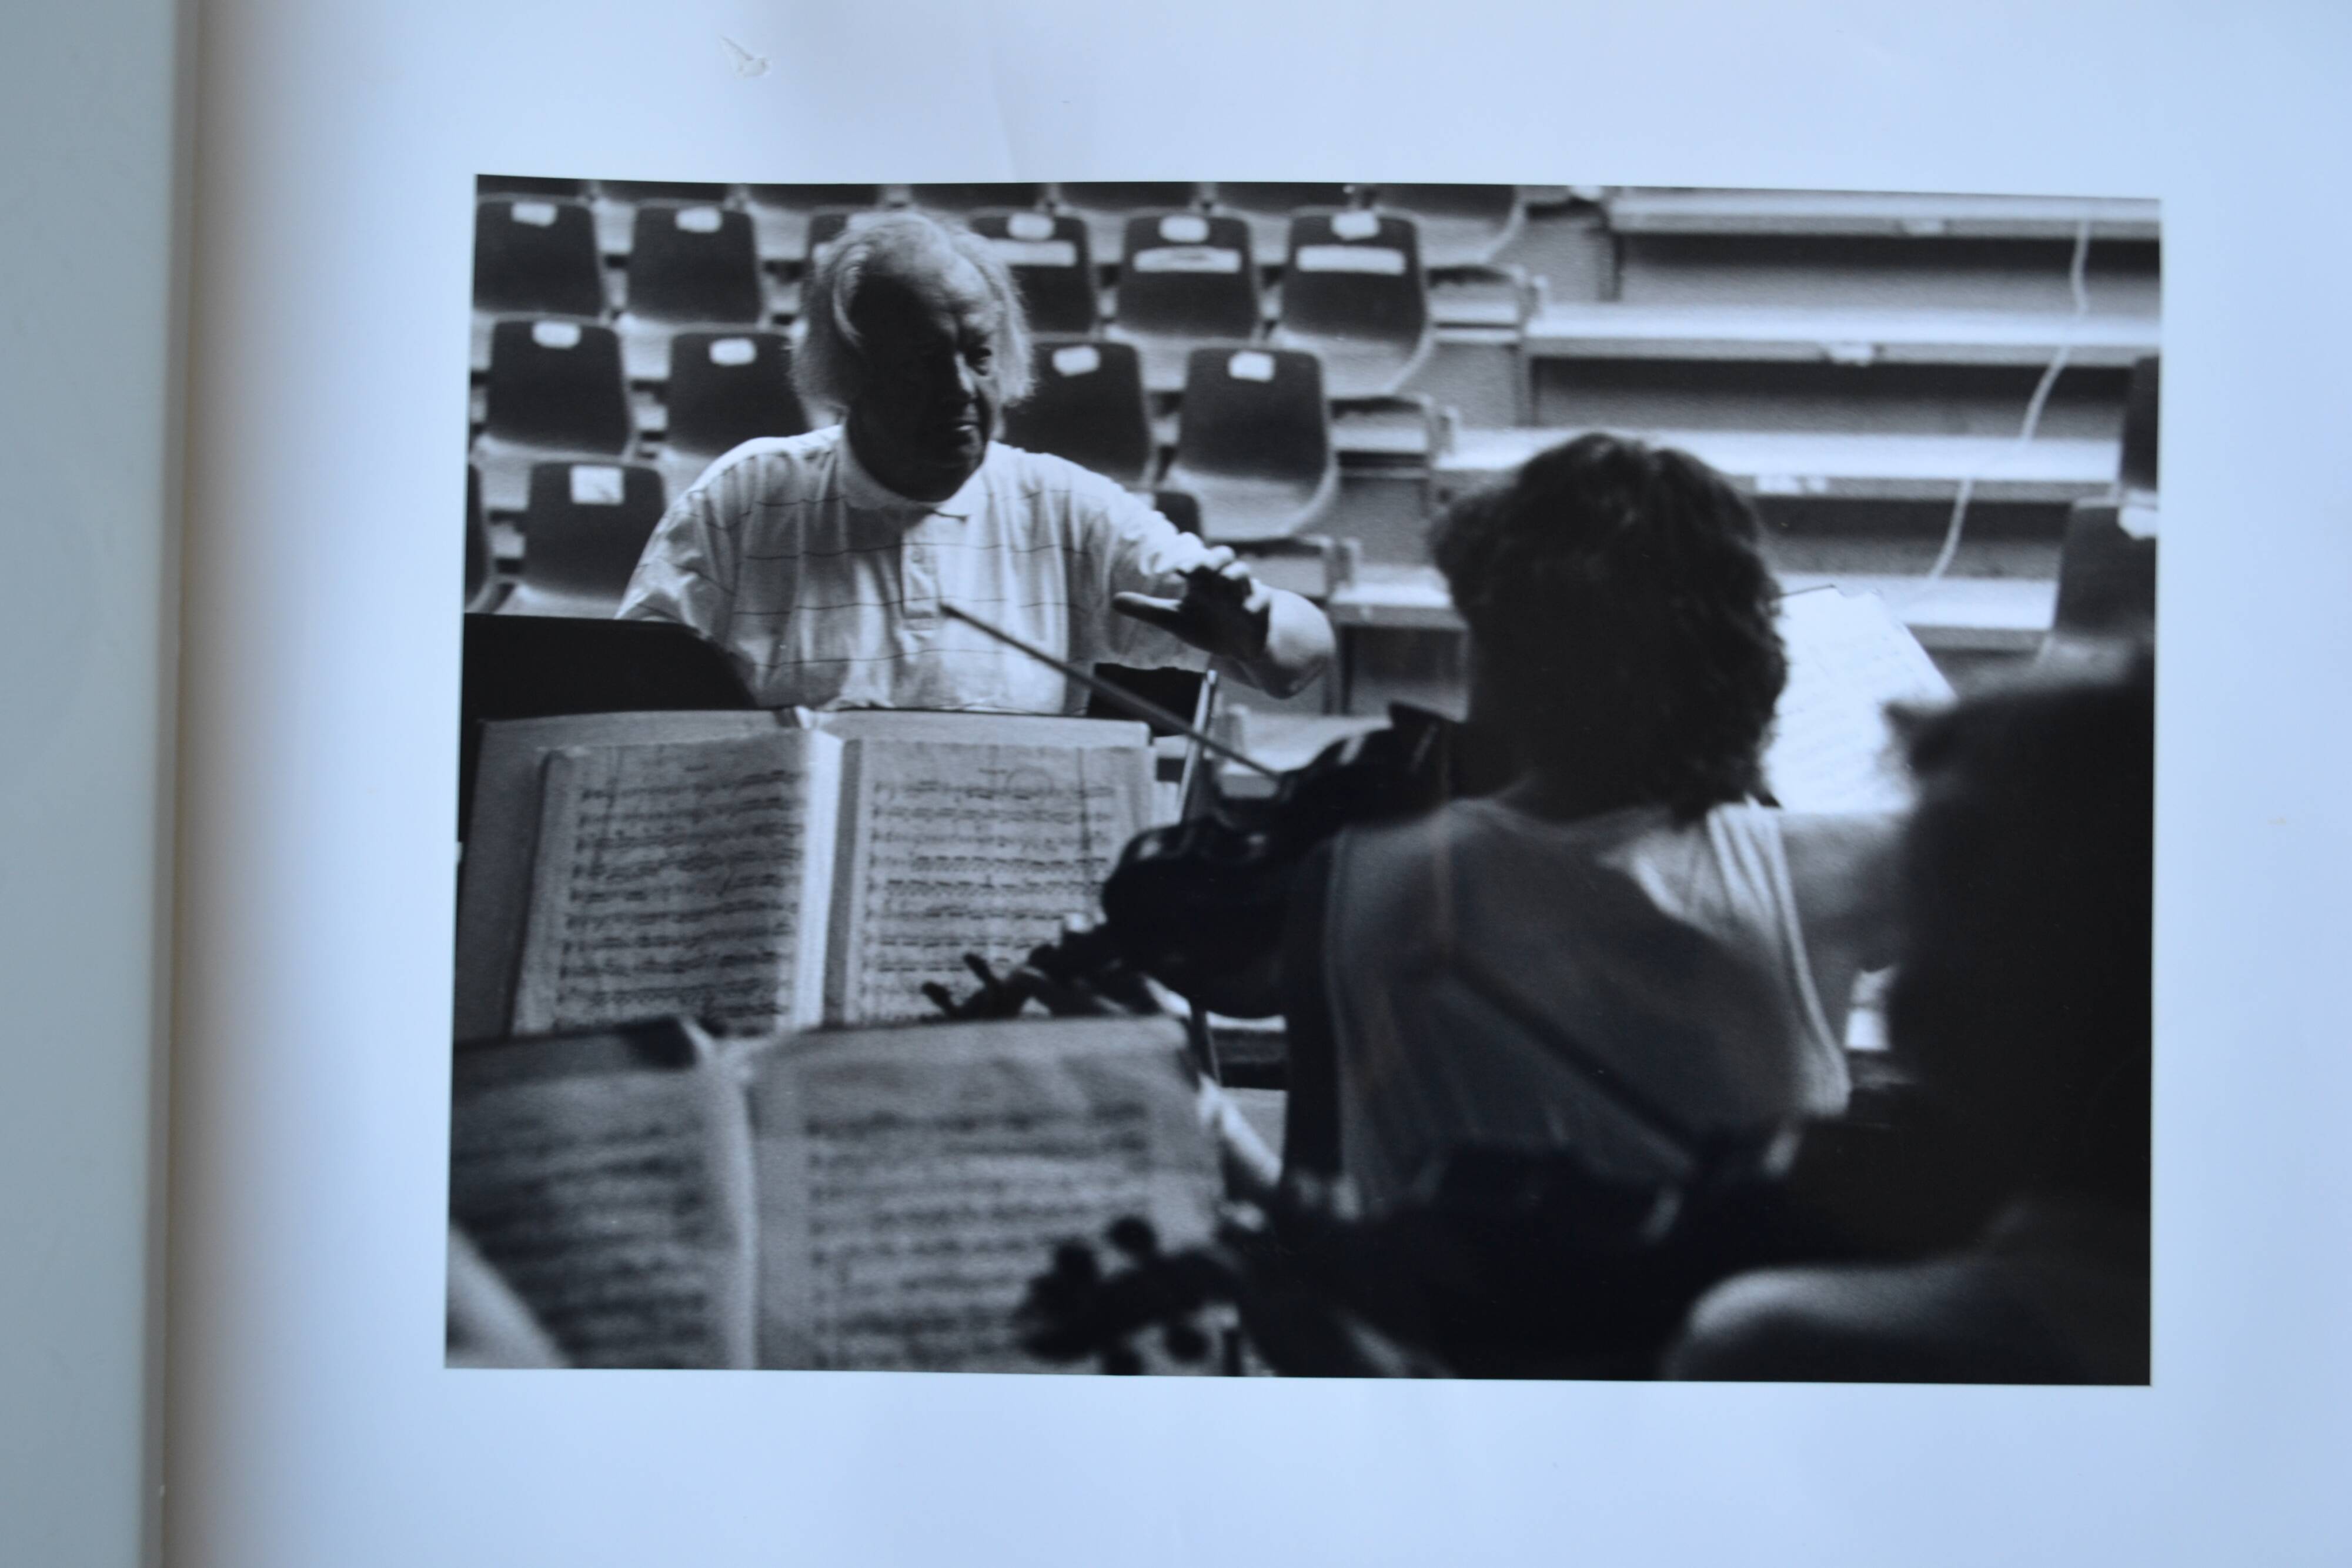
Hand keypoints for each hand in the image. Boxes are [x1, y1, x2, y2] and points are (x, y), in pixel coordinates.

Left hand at [1111, 547, 1271, 662]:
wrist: (1241, 647)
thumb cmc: (1208, 626)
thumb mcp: (1176, 620)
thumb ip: (1148, 610)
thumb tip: (1114, 600)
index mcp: (1202, 581)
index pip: (1197, 562)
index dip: (1190, 562)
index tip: (1178, 570)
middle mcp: (1223, 581)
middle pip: (1223, 555)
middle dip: (1213, 559)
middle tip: (1201, 570)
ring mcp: (1244, 592)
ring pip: (1244, 572)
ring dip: (1233, 575)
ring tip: (1222, 585)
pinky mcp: (1262, 607)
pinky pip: (1261, 600)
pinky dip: (1252, 604)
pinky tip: (1245, 612)